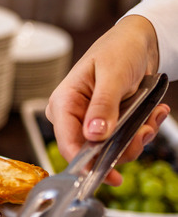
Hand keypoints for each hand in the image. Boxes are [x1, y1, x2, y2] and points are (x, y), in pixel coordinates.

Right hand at [45, 15, 169, 184]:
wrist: (138, 41)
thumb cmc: (119, 49)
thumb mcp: (112, 75)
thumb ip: (103, 106)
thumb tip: (94, 135)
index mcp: (63, 104)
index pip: (68, 143)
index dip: (86, 163)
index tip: (109, 175)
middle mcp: (72, 117)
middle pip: (91, 152)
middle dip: (122, 147)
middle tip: (144, 131)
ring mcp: (89, 122)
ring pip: (110, 150)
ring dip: (137, 139)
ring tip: (152, 117)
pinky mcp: (106, 124)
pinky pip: (122, 140)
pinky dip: (142, 131)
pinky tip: (153, 114)